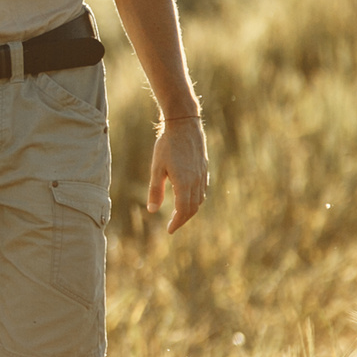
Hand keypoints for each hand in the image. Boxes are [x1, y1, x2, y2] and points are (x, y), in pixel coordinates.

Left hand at [147, 117, 208, 232]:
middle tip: (173, 225)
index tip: (169, 230)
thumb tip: (152, 210)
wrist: (184, 125)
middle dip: (183, 219)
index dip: (177, 222)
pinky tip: (188, 198)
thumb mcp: (157, 168)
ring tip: (178, 214)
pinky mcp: (204, 169)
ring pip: (199, 200)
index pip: (183, 210)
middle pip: (193, 208)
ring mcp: (202, 175)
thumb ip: (155, 190)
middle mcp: (196, 181)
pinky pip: (202, 190)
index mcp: (184, 183)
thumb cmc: (167, 145)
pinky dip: (195, 199)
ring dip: (190, 210)